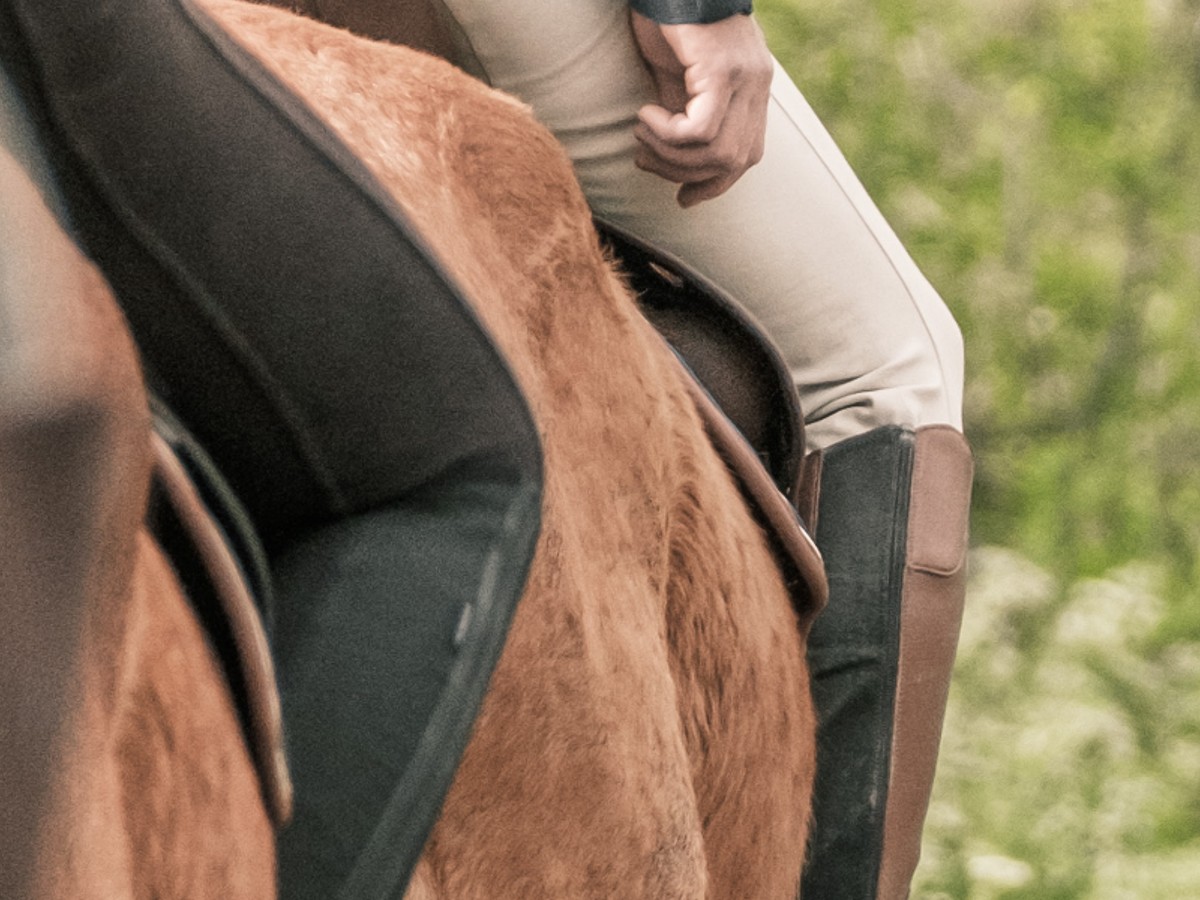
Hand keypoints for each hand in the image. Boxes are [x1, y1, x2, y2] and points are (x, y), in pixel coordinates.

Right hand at [631, 11, 772, 207]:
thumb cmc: (665, 19)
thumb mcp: (677, 77)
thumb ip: (684, 114)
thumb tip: (676, 159)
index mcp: (752, 88)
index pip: (748, 156)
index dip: (716, 185)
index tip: (683, 198)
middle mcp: (756, 83)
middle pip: (734, 161)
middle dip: (683, 173)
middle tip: (645, 157)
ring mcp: (744, 75)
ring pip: (717, 150)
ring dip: (670, 154)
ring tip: (640, 133)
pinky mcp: (721, 67)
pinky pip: (701, 128)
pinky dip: (668, 134)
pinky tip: (644, 115)